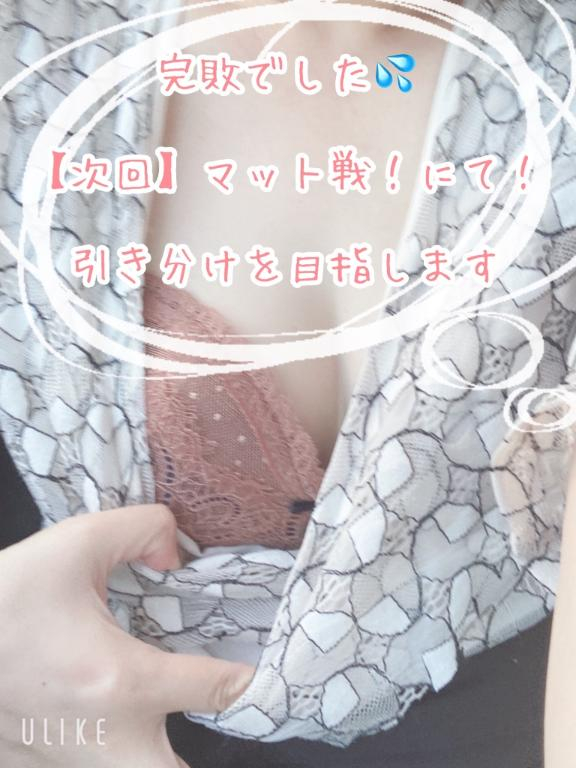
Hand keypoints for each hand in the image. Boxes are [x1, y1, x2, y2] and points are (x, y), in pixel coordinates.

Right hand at [0, 504, 254, 766]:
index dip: (246, 677)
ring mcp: (67, 766)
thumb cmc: (2, 600)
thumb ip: (140, 528)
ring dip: (154, 752)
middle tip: (206, 709)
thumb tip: (175, 549)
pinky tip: (97, 712)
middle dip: (196, 753)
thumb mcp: (71, 543)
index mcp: (120, 681)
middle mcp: (103, 740)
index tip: (252, 669)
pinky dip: (110, 750)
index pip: (215, 690)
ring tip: (149, 709)